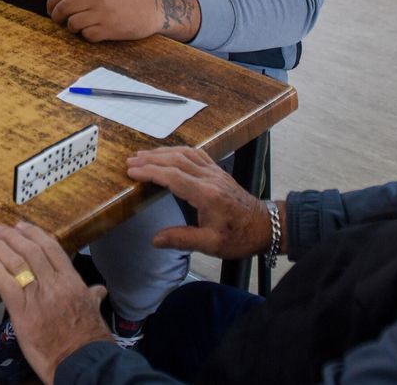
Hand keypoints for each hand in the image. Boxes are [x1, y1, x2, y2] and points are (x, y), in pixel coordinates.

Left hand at [0, 222, 111, 384]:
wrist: (80, 361)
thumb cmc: (89, 339)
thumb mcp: (94, 311)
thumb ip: (92, 297)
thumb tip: (98, 290)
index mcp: (72, 280)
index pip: (51, 248)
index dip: (33, 234)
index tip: (20, 226)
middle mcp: (53, 283)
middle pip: (30, 251)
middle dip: (11, 237)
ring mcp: (36, 296)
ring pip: (16, 263)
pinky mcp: (21, 311)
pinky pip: (4, 284)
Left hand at [47, 0, 201, 42]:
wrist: (154, 8)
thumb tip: (62, 2)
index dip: (52, 2)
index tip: (51, 10)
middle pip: (63, 8)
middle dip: (57, 17)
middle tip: (59, 22)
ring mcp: (102, 14)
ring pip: (73, 23)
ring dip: (72, 28)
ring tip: (80, 28)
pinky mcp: (109, 29)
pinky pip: (87, 35)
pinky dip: (87, 36)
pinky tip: (95, 33)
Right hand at [125, 146, 276, 259]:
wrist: (266, 226)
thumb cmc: (239, 237)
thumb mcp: (211, 244)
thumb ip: (182, 239)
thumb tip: (155, 239)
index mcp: (207, 195)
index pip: (173, 177)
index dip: (150, 172)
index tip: (132, 172)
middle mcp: (210, 178)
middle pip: (176, 160)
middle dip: (151, 159)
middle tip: (130, 162)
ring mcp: (215, 172)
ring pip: (185, 154)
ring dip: (162, 152)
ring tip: (143, 155)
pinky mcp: (219, 171)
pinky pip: (197, 154)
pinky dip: (179, 150)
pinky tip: (170, 153)